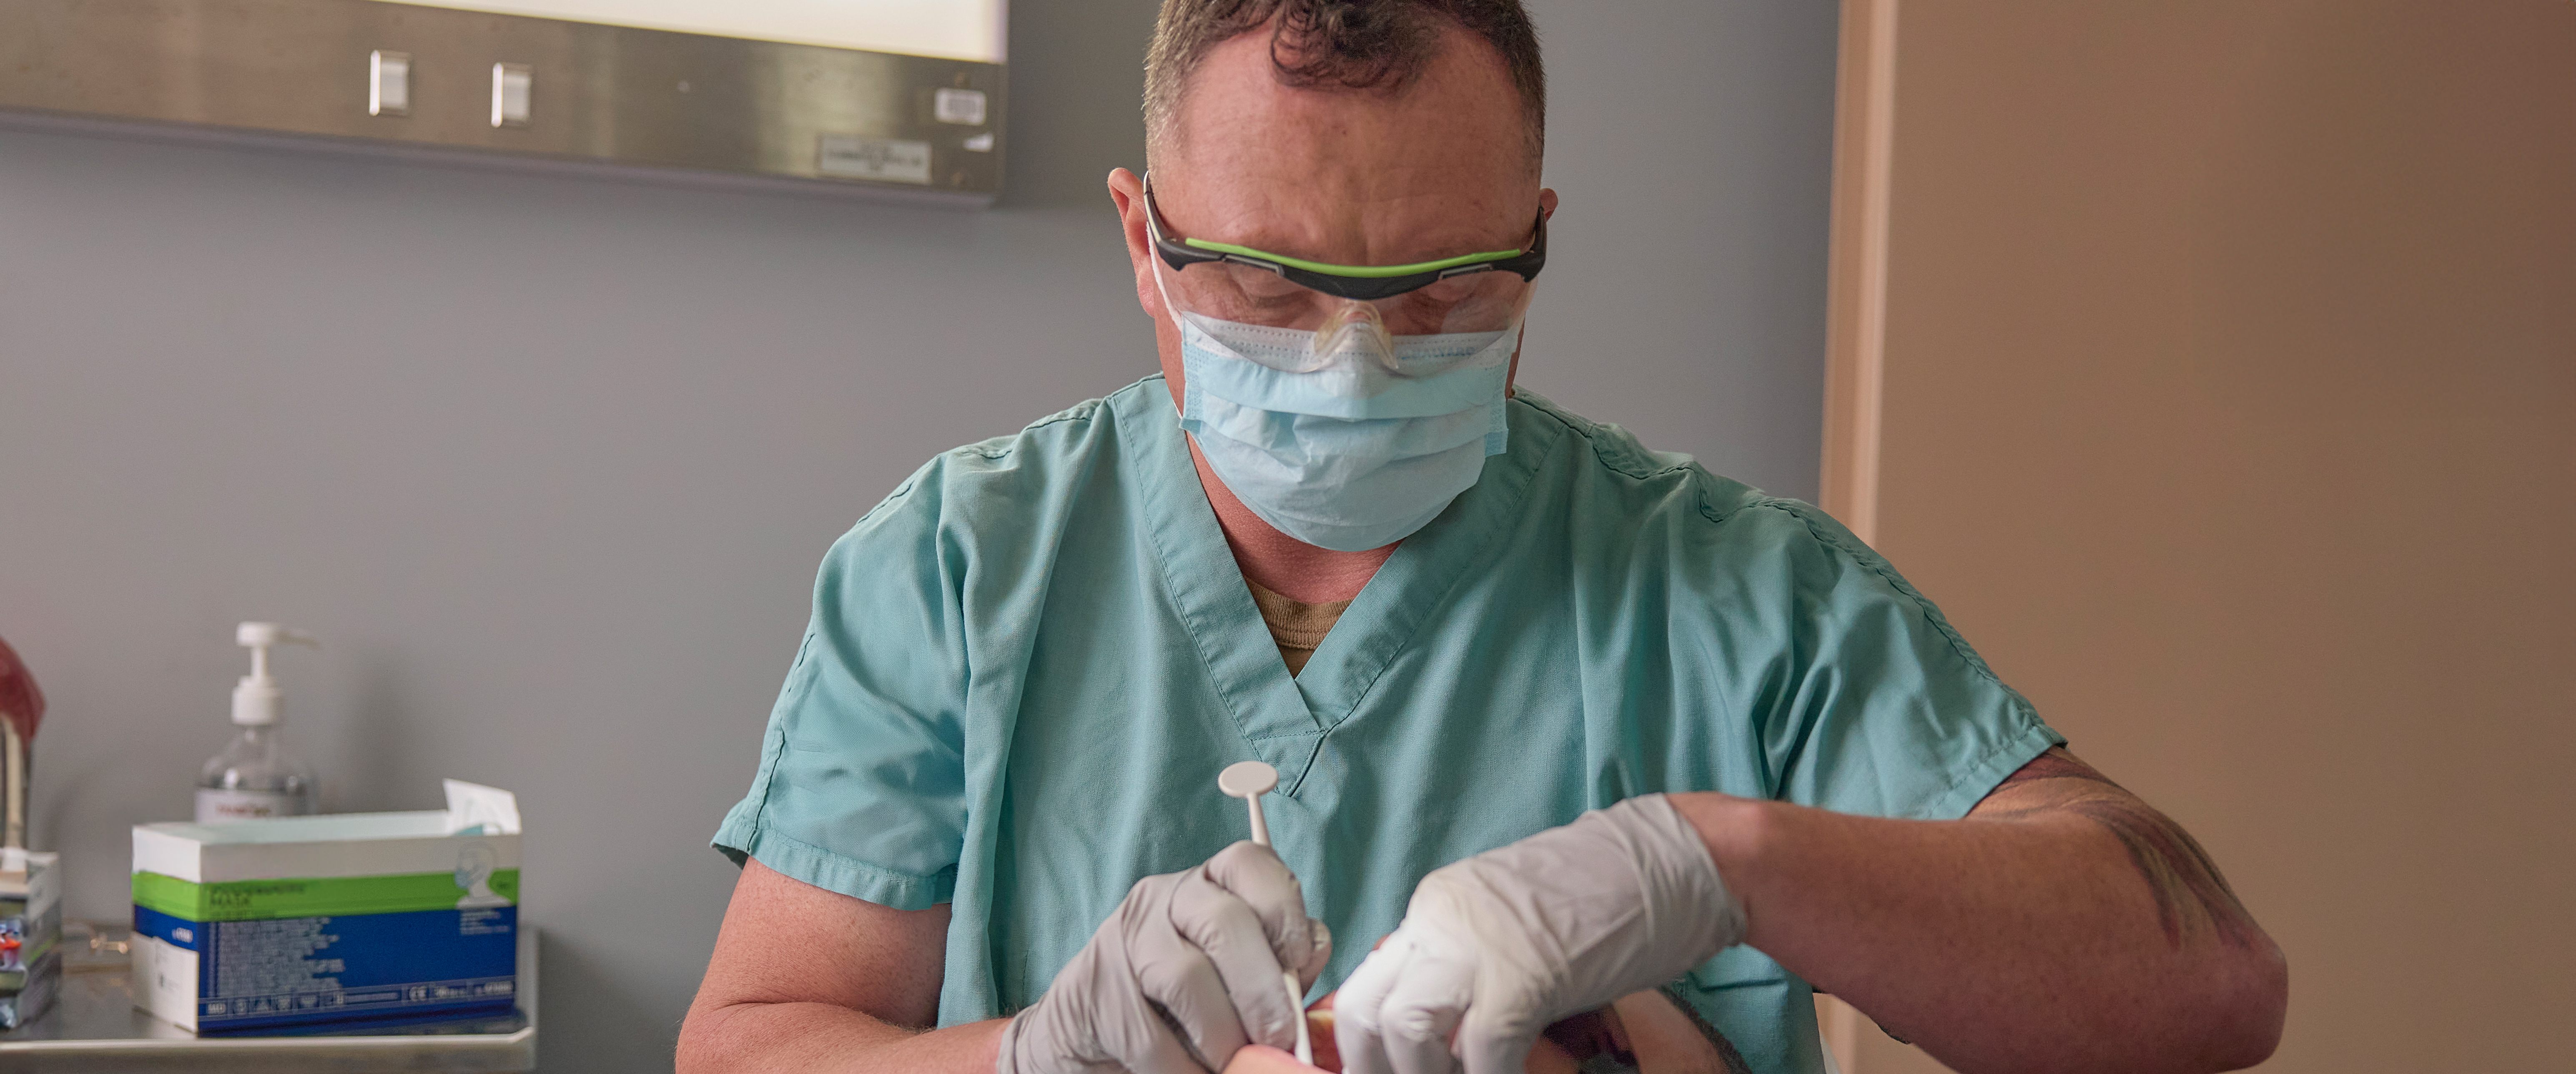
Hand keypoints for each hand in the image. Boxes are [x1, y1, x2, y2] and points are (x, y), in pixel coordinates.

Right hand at [998, 841, 1332, 1073]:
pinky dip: (1183, 1068)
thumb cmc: (1194, 1001)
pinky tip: (1194, 1073)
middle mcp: (1167, 896)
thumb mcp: (1246, 974)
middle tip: (1279, 1037)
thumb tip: (1313, 953)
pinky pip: (1150, 1035)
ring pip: (1187, 978)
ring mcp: (1127, 938)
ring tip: (1234, 1061)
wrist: (1097, 1028)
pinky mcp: (1097, 988)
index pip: (1250, 863)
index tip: (1299, 960)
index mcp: (1213, 883)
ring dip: (1222, 1035)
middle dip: (1262, 989)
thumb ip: (1284, 964)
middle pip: (1225, 923)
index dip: (1284, 910)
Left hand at [1330, 795, 1744, 1073]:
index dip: (1366, 1049)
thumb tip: (1441, 1038)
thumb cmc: (1608, 900)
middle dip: (1378, 1067)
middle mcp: (1440, 920)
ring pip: (1407, 1029)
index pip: (1366, 986)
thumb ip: (1468, 971)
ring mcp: (1478, 946)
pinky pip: (1482, 1053)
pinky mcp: (1522, 976)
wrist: (1676, 862)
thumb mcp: (1513, 929)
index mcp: (1435, 909)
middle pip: (1367, 1011)